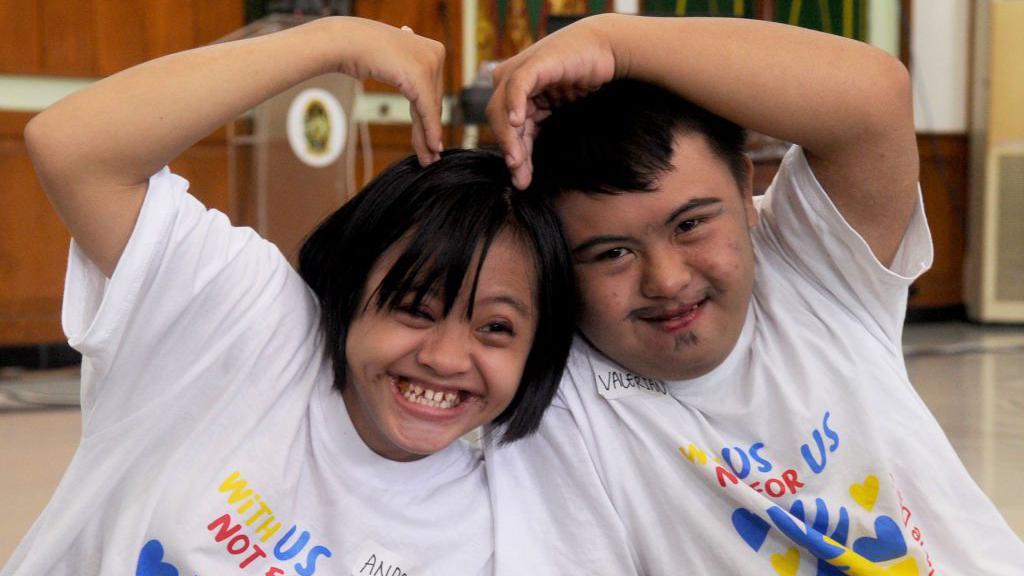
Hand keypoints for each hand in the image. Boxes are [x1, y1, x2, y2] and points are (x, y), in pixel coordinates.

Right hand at [334, 18, 445, 165]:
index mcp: (433, 48)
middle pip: (433, 101)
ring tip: (429, 158)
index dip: (432, 118)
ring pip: (431, 109)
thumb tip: (415, 80)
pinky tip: (432, 147)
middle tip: (431, 156)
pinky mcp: (420, 76)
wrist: (345, 42)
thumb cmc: (361, 49)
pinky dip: (429, 130)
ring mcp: (430, 63)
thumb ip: (408, 71)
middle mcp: (435, 54)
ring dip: (428, 137)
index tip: (433, 141)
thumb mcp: (393, 63)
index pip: (434, 91)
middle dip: (429, 131)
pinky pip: (427, 110)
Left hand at [486, 14, 618, 188]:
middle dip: (511, 153)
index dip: (515, 158)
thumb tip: (531, 169)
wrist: (607, 52)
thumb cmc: (588, 80)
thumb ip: (544, 131)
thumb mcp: (561, 112)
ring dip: (510, 138)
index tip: (522, 182)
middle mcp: (512, 84)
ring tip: (516, 161)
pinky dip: (514, 104)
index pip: (509, 132)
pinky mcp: (533, 63)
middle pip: (501, 124)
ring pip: (503, 109)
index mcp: (518, 97)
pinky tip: (518, 123)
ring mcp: (520, 71)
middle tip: (520, 178)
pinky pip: (517, 86)